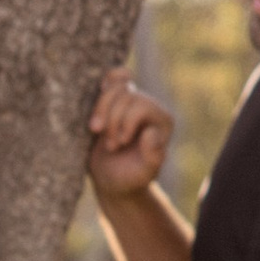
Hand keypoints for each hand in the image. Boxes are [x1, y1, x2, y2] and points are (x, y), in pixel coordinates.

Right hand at [86, 67, 173, 199]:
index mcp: (162, 122)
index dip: (124, 122)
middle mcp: (150, 107)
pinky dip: (102, 87)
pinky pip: (110, 79)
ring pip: (115, 86)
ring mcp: (131, 102)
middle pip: (126, 94)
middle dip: (111, 120)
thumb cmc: (130, 179)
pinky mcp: (114, 101)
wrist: (112, 181)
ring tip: (97, 132)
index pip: (141, 105)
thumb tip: (151, 132)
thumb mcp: (143, 174)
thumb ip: (153, 156)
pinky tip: (97, 102)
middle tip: (110, 146)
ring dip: (101, 111)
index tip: (119, 145)